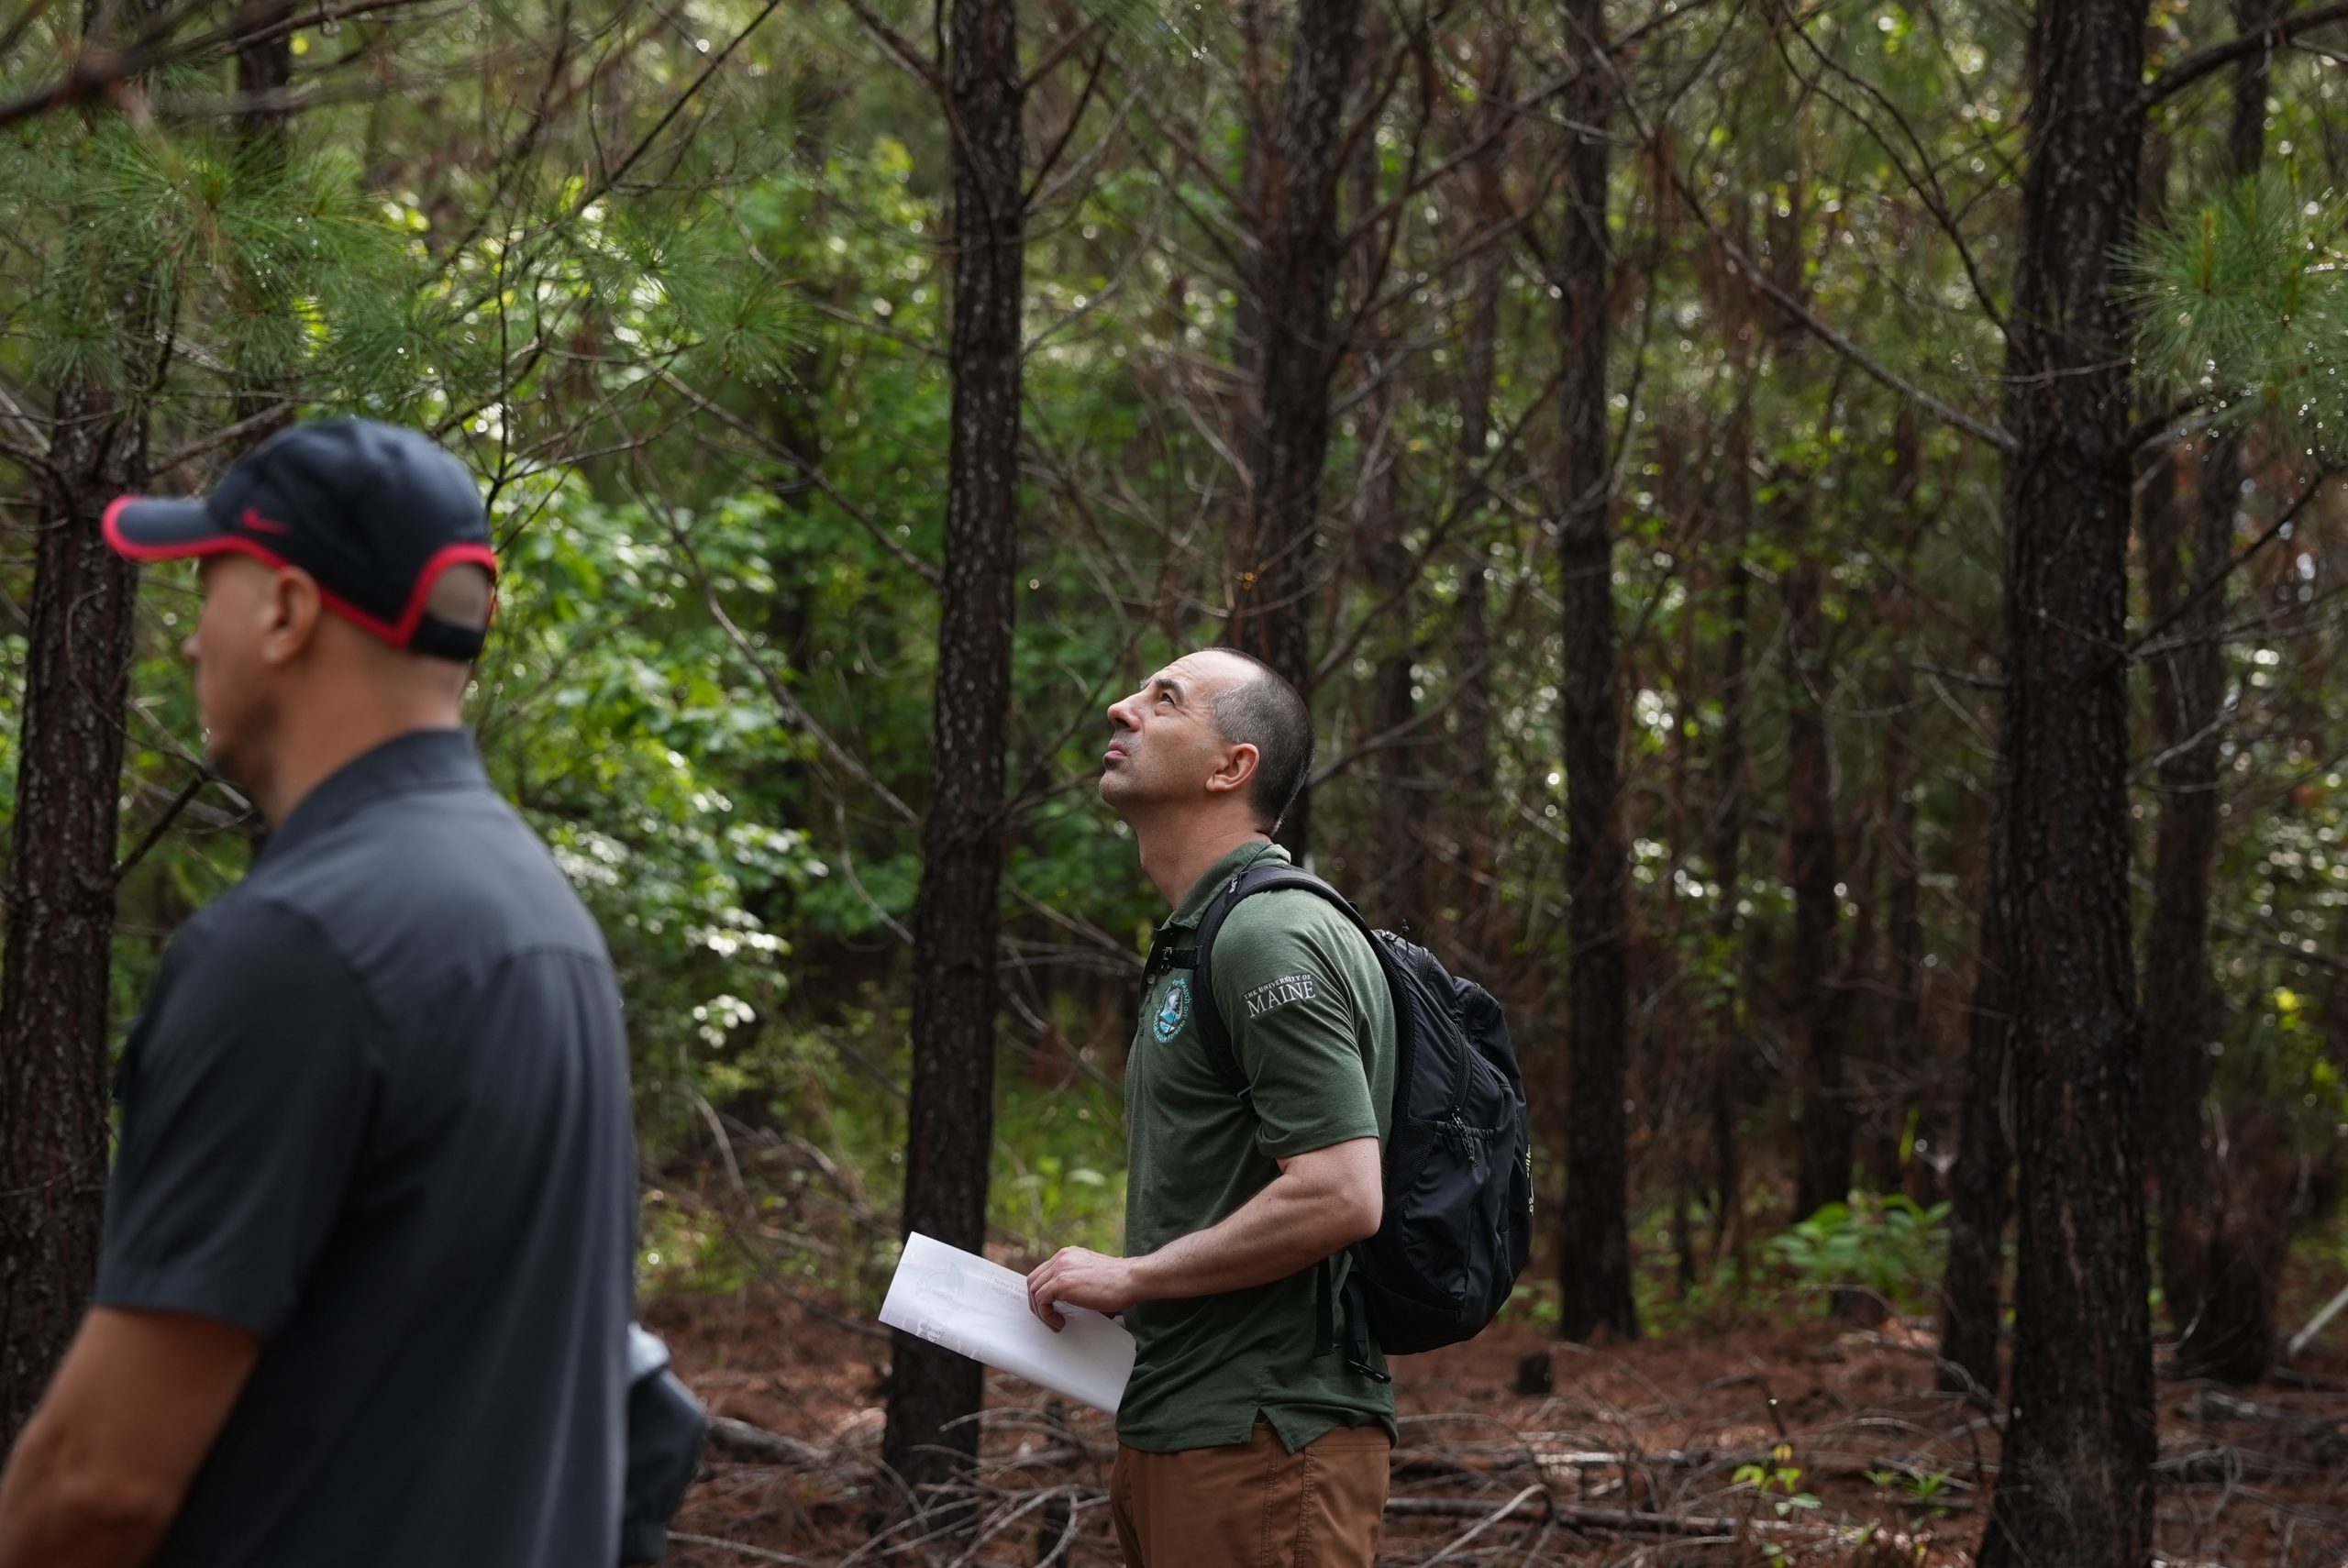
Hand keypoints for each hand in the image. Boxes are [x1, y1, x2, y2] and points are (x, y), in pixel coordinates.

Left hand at [1024, 1247, 1141, 1331]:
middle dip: (1037, 1302)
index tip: (1050, 1307)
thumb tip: (1069, 1306)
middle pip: (1034, 1280)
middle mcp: (1062, 1258)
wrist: (1132, 1279)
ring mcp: (1060, 1268)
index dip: (1043, 1292)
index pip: (1044, 1272)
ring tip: (1055, 1323)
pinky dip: (1046, 1315)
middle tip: (1048, 1317)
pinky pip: (1041, 1301)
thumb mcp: (1092, 1278)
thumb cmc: (1120, 1283)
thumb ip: (1077, 1284)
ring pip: (1034, 1290)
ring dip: (1040, 1311)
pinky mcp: (1061, 1283)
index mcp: (1069, 1255)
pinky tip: (1059, 1322)